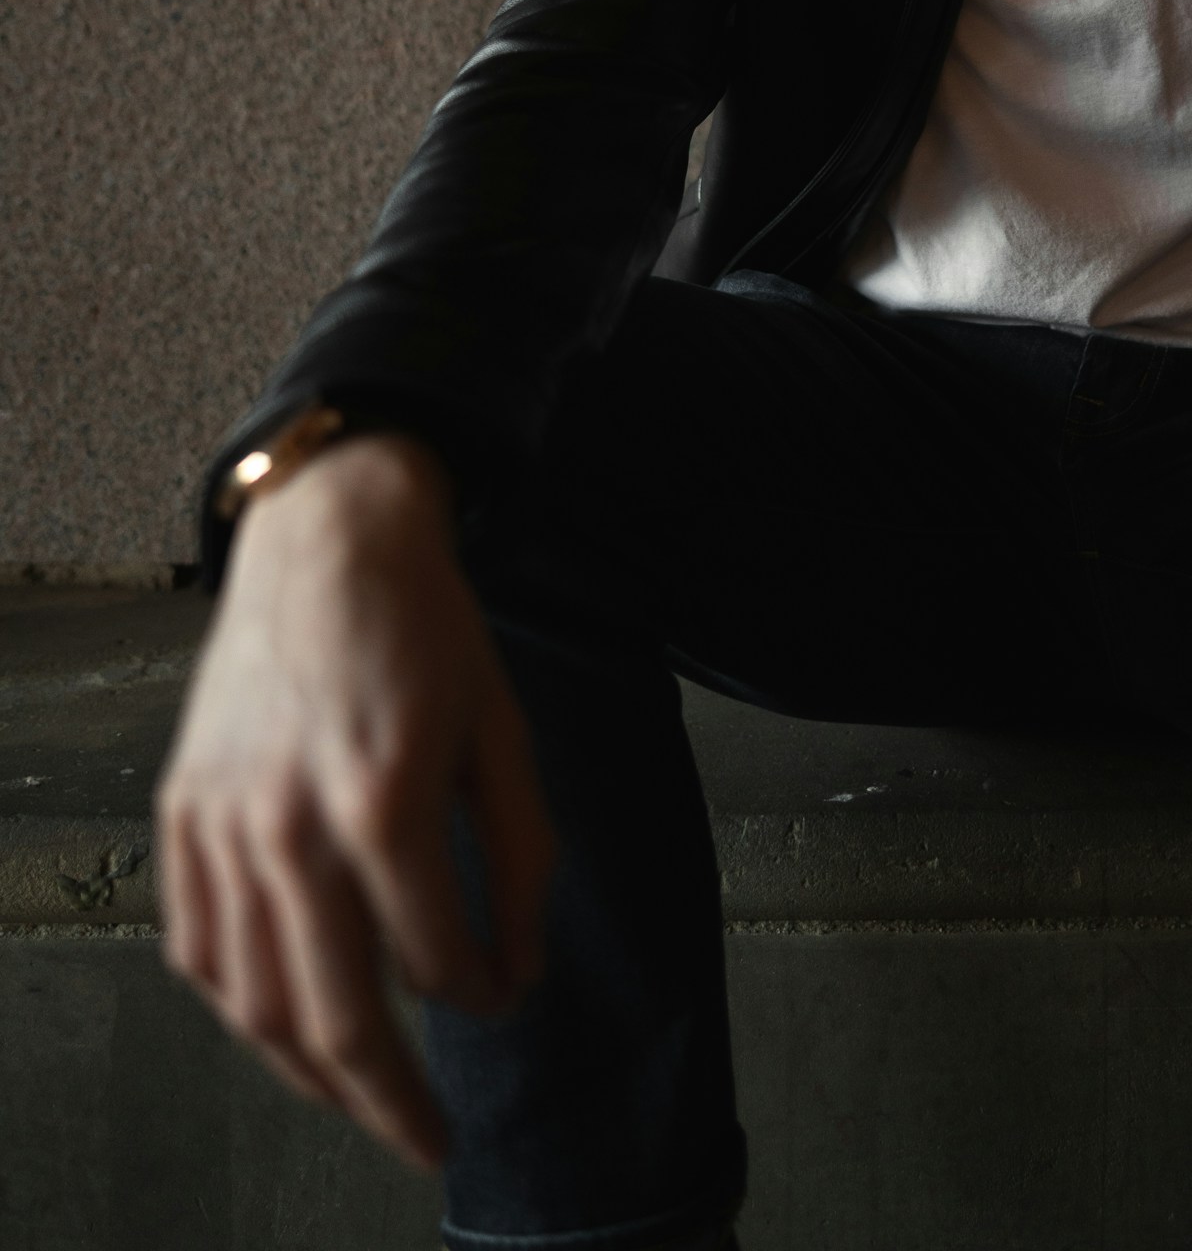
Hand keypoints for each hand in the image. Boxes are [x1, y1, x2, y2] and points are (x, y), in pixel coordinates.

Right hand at [157, 435, 554, 1168]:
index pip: (436, 961)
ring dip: (311, 1077)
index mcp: (383, 799)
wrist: (329, 538)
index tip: (505, 999)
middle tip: (432, 1141)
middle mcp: (290, 824)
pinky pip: (201, 950)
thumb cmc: (428, 630)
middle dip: (392, 1101)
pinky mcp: (182, 814)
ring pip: (257, 1004)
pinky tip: (285, 1025)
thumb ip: (521, 855)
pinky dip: (242, 1008)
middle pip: (336, 1016)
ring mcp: (224, 824)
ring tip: (363, 1102)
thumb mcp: (503, 731)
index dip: (482, 998)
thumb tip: (521, 972)